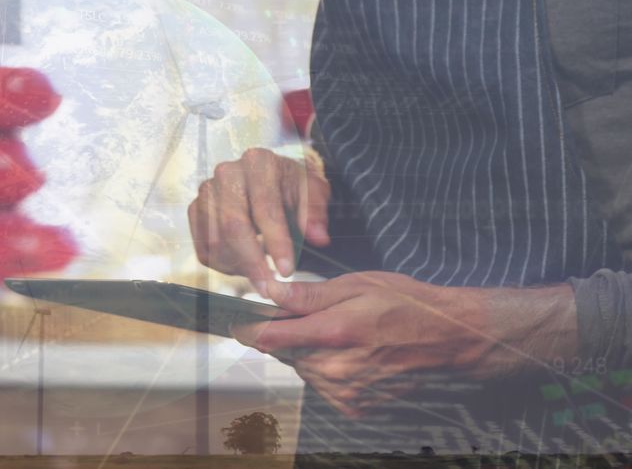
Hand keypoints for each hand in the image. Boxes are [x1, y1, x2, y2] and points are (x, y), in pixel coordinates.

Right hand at [188, 147, 330, 294]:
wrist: (266, 180)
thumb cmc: (291, 189)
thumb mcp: (313, 194)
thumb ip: (316, 214)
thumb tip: (319, 237)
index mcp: (259, 162)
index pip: (265, 208)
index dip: (277, 242)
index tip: (287, 271)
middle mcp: (226, 172)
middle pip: (233, 226)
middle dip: (252, 263)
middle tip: (269, 288)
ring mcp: (206, 191)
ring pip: (216, 242)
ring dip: (240, 267)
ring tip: (262, 274)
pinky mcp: (194, 211)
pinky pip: (205, 250)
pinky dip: (225, 266)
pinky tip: (245, 265)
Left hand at [231, 272, 578, 417]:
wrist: (448, 339)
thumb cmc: (405, 303)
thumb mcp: (357, 284)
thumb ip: (309, 294)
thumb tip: (268, 290)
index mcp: (334, 332)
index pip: (270, 336)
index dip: (251, 326)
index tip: (241, 320)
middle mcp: (336, 368)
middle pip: (285, 353)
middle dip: (293, 335)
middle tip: (323, 318)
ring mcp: (345, 392)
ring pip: (303, 369)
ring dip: (311, 353)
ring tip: (344, 336)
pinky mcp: (354, 406)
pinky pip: (323, 387)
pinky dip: (329, 372)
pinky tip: (353, 357)